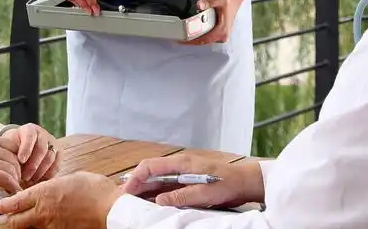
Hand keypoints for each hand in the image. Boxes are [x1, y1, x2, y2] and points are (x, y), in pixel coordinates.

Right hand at [0, 134, 22, 193]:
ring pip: (14, 169)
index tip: (15, 169)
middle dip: (19, 171)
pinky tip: (11, 193)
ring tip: (14, 189)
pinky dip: (13, 187)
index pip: (13, 145)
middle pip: (16, 158)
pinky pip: (7, 179)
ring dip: (16, 181)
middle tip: (18, 182)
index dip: (17, 158)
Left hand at [0, 171, 120, 227]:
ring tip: (27, 219)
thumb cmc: (93, 189)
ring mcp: (51, 225)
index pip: (15, 203)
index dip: (5, 205)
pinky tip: (47, 222)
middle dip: (11, 219)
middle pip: (16, 221)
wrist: (110, 209)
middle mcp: (43, 211)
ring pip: (30, 228)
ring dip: (26, 224)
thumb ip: (55, 184)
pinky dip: (43, 227)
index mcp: (43, 193)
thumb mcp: (70, 178)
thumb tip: (50, 187)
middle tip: (9, 216)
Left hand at [8, 124, 59, 184]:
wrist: (23, 148)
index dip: (26, 149)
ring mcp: (53, 143)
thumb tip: (10, 168)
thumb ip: (11, 154)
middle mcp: (43, 134)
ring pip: (50, 158)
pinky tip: (39, 181)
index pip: (30, 136)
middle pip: (41, 149)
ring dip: (40, 172)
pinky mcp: (59, 154)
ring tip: (30, 180)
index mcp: (30, 129)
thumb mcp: (10, 147)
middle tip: (24, 177)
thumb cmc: (14, 149)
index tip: (20, 161)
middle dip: (33, 165)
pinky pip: (56, 165)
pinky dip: (48, 175)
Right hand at [120, 154, 263, 208]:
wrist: (244, 182)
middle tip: (123, 198)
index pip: (150, 166)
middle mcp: (178, 166)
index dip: (135, 177)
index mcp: (180, 163)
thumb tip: (158, 201)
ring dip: (145, 190)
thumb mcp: (204, 192)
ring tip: (133, 201)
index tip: (126, 190)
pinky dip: (157, 194)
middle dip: (136, 184)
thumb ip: (181, 196)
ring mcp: (182, 174)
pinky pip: (167, 187)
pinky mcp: (187, 182)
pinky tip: (151, 203)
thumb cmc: (227, 183)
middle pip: (151, 173)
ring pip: (157, 181)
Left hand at [183, 0, 245, 45]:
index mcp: (223, 30)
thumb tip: (199, 5)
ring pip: (204, 39)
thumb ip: (208, 2)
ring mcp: (221, 34)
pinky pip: (206, 35)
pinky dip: (198, 33)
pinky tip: (190, 30)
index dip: (192, 41)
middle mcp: (223, 35)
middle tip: (178, 37)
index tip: (181, 40)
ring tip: (181, 34)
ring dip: (194, 37)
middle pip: (203, 41)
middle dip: (191, 40)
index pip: (204, 40)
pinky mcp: (218, 31)